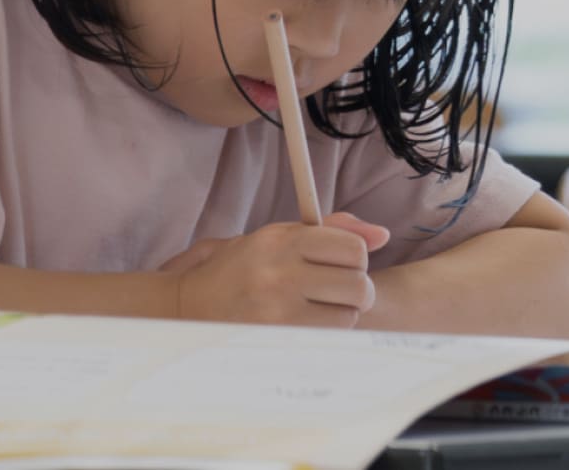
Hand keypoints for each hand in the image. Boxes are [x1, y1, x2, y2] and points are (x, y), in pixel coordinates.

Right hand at [168, 212, 390, 326]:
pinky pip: (328, 336)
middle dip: (355, 288)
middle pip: (358, 283)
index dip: (355, 257)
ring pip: (348, 314)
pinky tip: (305, 324)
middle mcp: (279, 273)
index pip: (353, 247)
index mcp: (281, 240)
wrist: (187, 306)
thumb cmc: (242, 269)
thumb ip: (333, 230)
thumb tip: (382, 234)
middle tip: (336, 290)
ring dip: (342, 312)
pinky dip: (326, 331)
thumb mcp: (279, 237)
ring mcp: (276, 309)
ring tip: (317, 307)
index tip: (341, 263)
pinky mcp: (274, 337)